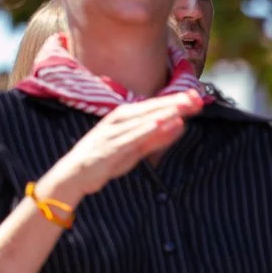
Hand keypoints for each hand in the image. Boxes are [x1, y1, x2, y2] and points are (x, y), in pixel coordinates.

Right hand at [39, 90, 206, 201]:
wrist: (75, 176)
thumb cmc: (107, 159)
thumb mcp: (136, 149)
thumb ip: (158, 138)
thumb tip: (181, 125)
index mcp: (124, 118)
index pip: (153, 106)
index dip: (175, 101)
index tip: (196, 96)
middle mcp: (117, 121)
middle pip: (148, 109)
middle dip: (172, 103)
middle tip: (194, 98)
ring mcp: (111, 133)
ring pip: (140, 120)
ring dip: (161, 113)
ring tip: (181, 108)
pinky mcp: (107, 148)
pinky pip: (128, 138)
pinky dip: (142, 130)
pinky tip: (157, 123)